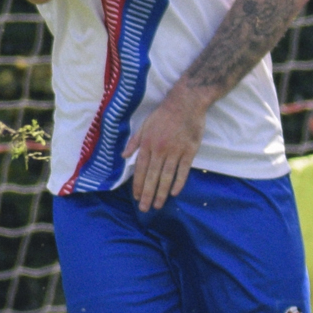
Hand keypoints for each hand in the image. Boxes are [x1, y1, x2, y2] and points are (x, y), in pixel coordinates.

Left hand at [123, 85, 207, 210]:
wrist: (186, 103)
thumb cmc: (164, 114)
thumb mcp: (144, 125)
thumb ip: (134, 142)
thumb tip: (123, 155)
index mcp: (147, 144)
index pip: (140, 169)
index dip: (138, 184)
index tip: (137, 197)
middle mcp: (160, 150)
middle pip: (152, 176)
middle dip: (148, 194)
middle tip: (145, 209)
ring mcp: (175, 151)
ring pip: (166, 176)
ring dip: (161, 192)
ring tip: (159, 205)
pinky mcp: (189, 151)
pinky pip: (183, 170)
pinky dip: (179, 182)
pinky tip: (174, 193)